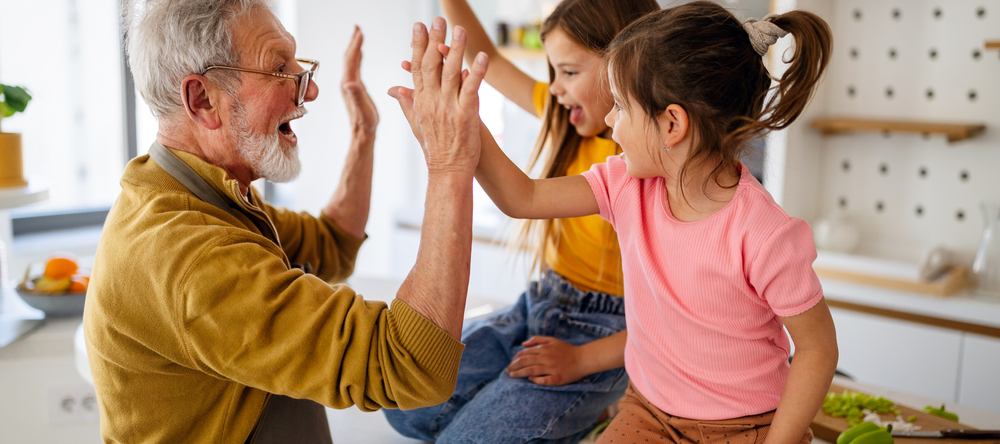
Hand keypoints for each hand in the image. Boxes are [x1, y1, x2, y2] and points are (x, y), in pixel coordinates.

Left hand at [341, 26, 377, 137]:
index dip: (355, 45)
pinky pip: (355, 68)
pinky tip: (361, 53)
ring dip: (355, 47)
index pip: (351, 60)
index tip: (359, 32)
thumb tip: (349, 83)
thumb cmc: (365, 123)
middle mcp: (347, 82)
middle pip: (349, 57)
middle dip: (353, 42)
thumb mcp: (362, 109)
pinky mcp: (355, 88)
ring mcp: (350, 85)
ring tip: (359, 35)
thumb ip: (356, 95)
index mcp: (348, 84)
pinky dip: (358, 57)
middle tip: (357, 27)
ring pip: (351, 61)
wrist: (362, 133)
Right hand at [389, 17, 487, 175]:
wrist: (448, 171)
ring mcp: (447, 108)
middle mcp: (431, 102)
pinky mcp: (465, 115)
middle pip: (431, 64)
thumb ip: (406, 103)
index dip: (417, 45)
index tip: (418, 27)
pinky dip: (476, 72)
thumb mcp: (416, 124)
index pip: (416, 67)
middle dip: (434, 39)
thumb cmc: (436, 148)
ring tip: (459, 30)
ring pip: (450, 72)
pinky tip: (481, 57)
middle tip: (438, 19)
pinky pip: (470, 89)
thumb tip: (394, 88)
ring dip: (455, 49)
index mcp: (420, 101)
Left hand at [507, 336, 589, 385]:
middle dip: (514, 366)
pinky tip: (529, 380)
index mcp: (545, 348)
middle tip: (507, 371)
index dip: (516, 358)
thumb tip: (523, 344)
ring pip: (531, 371)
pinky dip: (534, 380)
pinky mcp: (557, 379)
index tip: (511, 363)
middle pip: (526, 362)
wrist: (583, 359)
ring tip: (512, 376)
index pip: (525, 353)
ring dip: (519, 373)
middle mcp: (547, 357)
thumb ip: (537, 340)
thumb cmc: (566, 350)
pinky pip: (543, 380)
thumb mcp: (552, 340)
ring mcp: (552, 368)